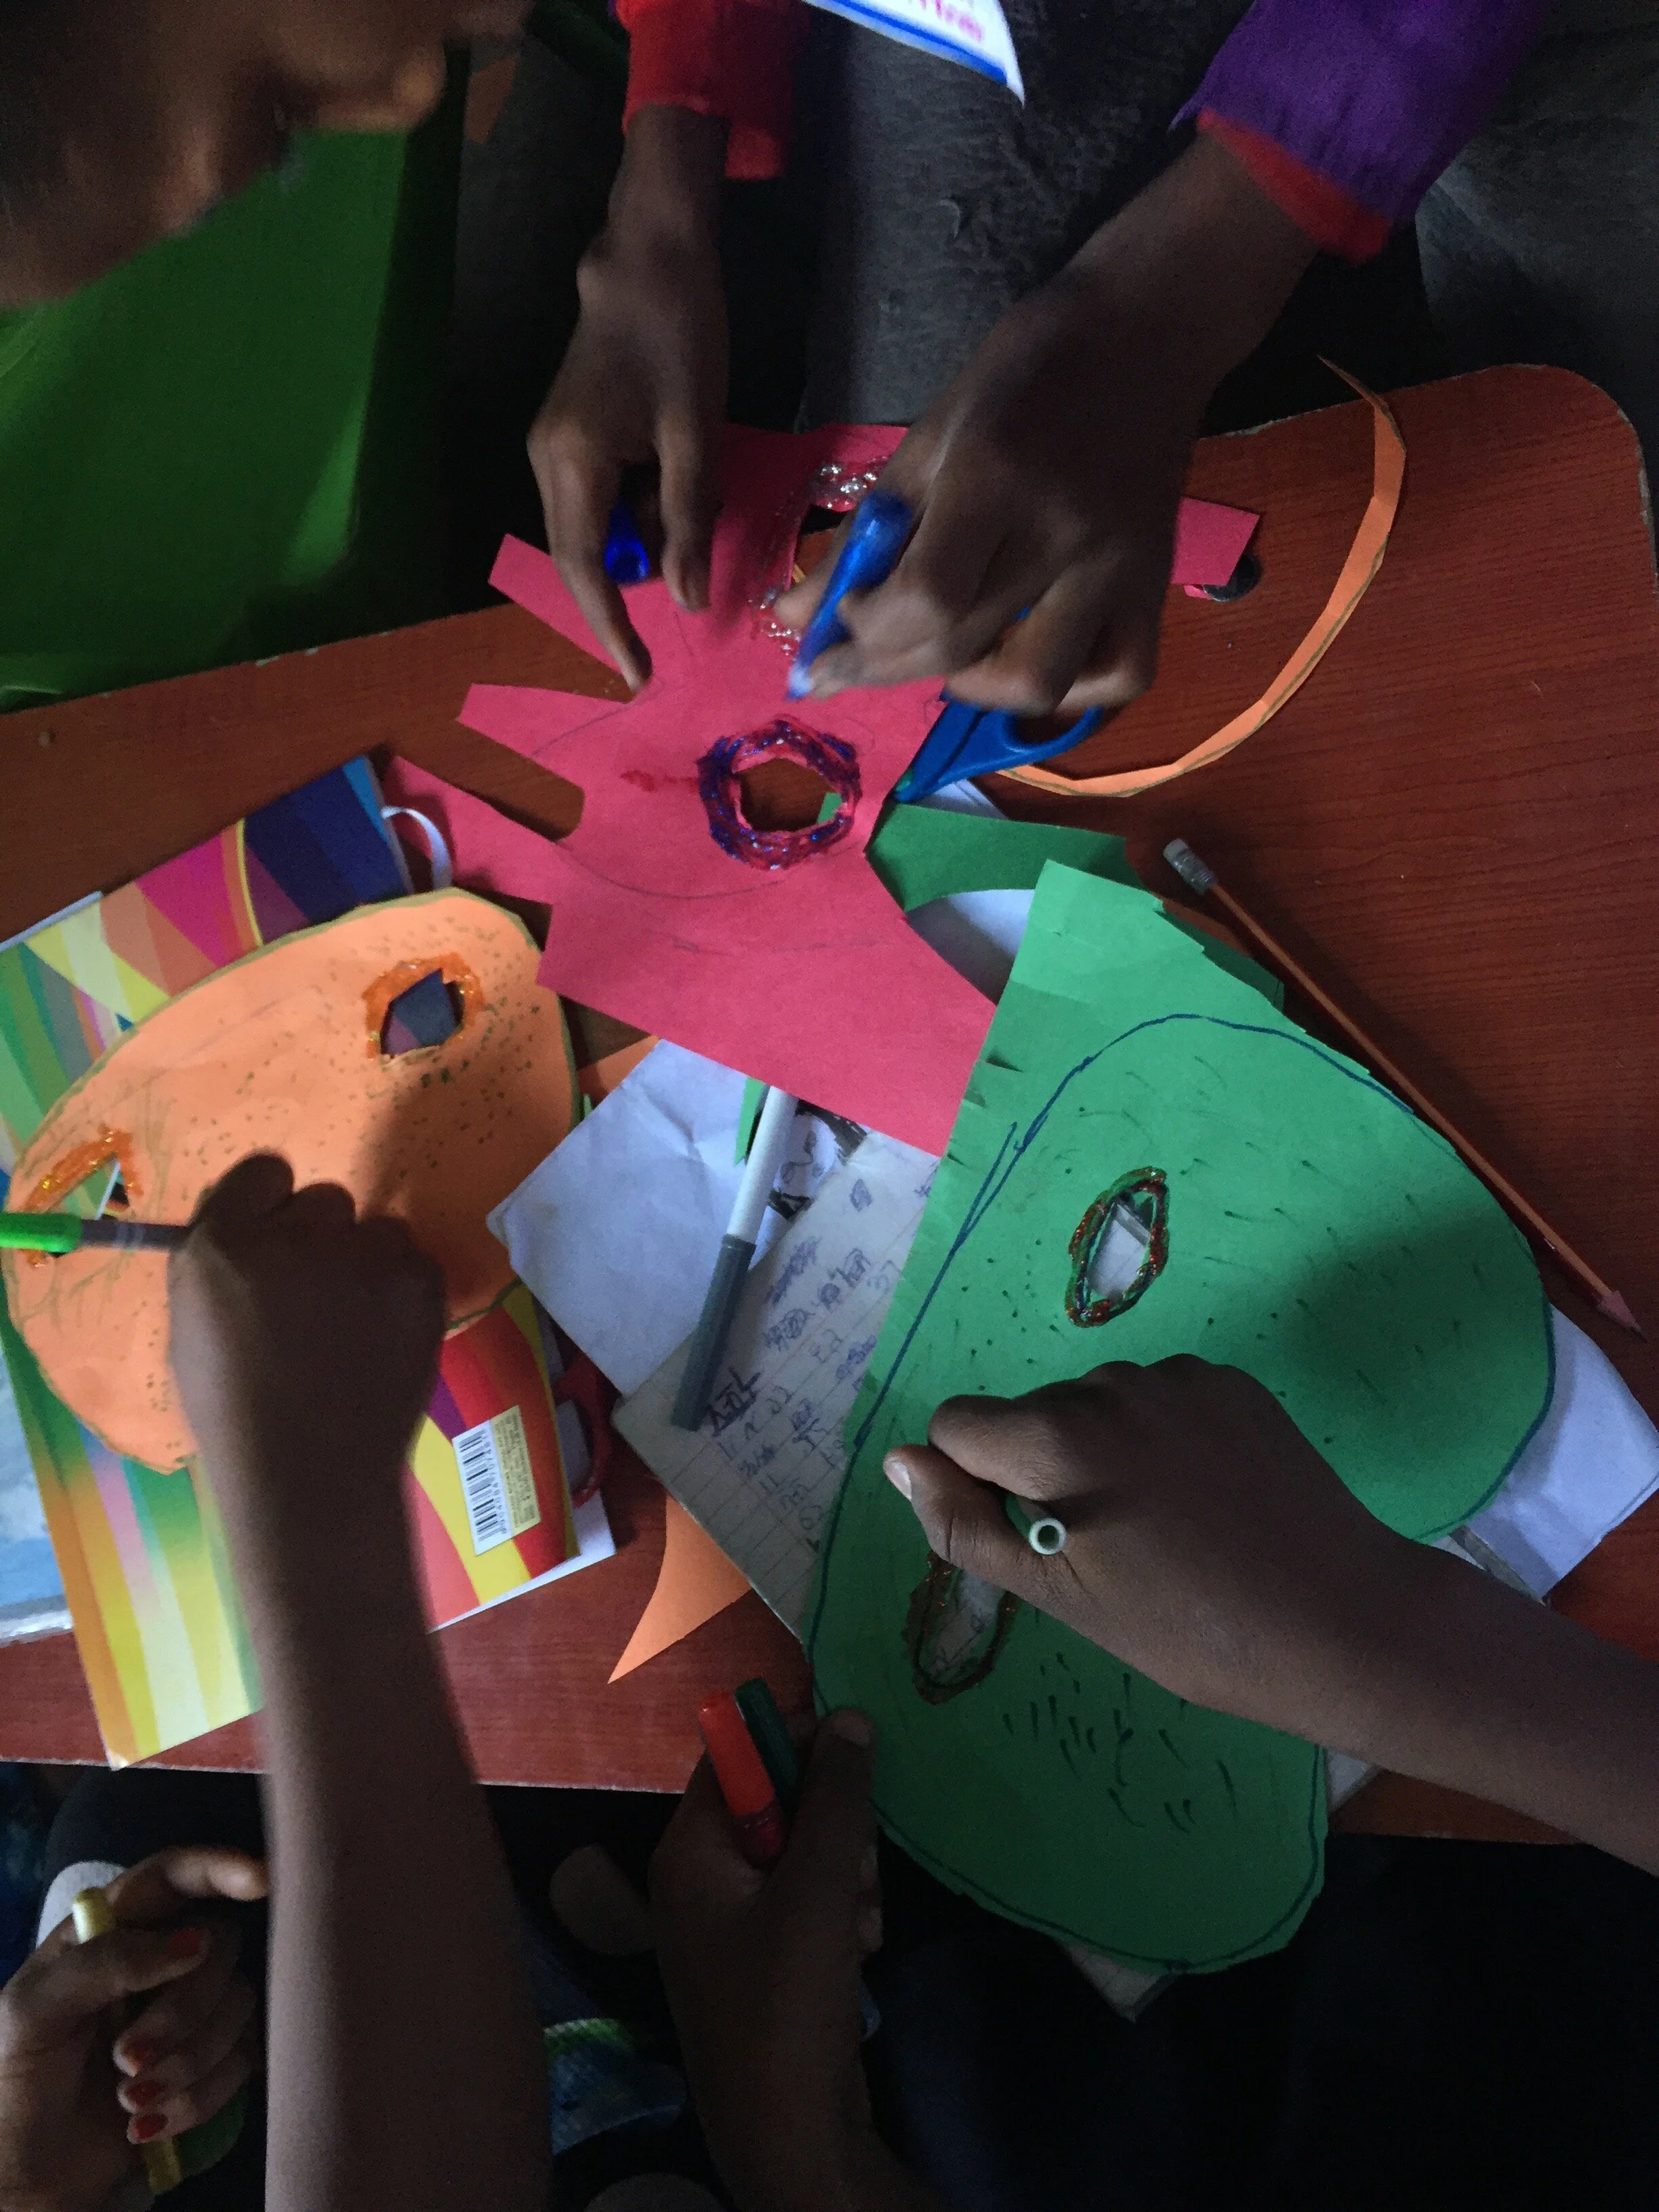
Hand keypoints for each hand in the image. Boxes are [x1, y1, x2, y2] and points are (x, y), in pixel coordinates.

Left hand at [0, 1847, 266, 2211]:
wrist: (23, 2174)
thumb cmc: (16, 2078)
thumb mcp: (31, 2011)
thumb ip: (104, 1961)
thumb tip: (192, 1943)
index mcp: (112, 1929)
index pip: (173, 1874)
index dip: (220, 1866)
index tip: (259, 1881)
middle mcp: (161, 1959)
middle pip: (219, 1947)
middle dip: (182, 2010)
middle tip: (126, 2059)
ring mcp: (192, 2012)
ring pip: (238, 2006)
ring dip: (184, 2063)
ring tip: (128, 2100)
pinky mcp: (213, 2065)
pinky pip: (241, 2064)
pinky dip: (196, 2099)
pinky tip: (146, 2126)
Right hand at [167, 1155, 444, 1535]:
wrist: (309, 1474)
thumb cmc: (236, 1412)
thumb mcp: (194, 1326)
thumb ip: (222, 1261)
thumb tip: (254, 1224)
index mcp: (223, 1243)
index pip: (262, 1171)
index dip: (273, 1205)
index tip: (278, 1239)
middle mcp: (294, 1234)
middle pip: (325, 1198)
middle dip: (322, 1237)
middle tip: (317, 1297)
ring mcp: (363, 1254)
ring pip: (378, 1230)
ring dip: (370, 1262)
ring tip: (356, 1326)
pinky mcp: (418, 1279)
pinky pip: (415, 1262)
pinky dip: (405, 1292)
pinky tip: (385, 1339)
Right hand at [529, 107, 729, 688]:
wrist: (651, 255)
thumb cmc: (678, 335)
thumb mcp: (696, 435)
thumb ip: (688, 520)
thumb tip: (685, 601)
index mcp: (570, 462)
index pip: (583, 569)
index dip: (609, 626)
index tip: (636, 675)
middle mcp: (546, 460)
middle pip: (585, 554)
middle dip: (633, 580)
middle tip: (688, 571)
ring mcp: (553, 446)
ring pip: (597, 527)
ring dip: (643, 539)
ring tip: (690, 504)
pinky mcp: (571, 434)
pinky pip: (603, 499)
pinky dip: (639, 511)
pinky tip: (675, 487)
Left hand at [652, 1712, 916, 2211]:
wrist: (787, 2136)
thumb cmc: (787, 2002)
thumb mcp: (820, 1889)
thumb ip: (837, 1799)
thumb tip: (849, 1716)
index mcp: (688, 1852)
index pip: (734, 1756)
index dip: (792, 1739)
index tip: (854, 1744)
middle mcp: (698, 1881)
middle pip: (774, 1804)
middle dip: (832, 1824)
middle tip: (861, 1862)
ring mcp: (728, 1927)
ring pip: (800, 1854)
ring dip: (845, 1872)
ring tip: (863, 1916)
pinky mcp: (761, 1963)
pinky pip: (804, 1903)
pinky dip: (839, 1911)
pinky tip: (861, 1945)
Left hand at [776, 135, 1312, 715]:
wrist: (1145, 333)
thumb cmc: (1025, 372)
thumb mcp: (930, 434)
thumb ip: (866, 531)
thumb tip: (794, 616)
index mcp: (994, 475)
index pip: (923, 596)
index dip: (866, 629)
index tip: (842, 620)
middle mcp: (1061, 532)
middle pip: (960, 646)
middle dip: (885, 667)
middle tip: (851, 662)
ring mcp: (1118, 566)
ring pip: (1039, 683)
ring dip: (974, 689)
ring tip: (947, 656)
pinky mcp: (1155, 583)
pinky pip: (1122, 675)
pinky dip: (1071, 692)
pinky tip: (1025, 659)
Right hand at [884, 1356, 1427, 1749]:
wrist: (1341, 1619)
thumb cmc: (1188, 1632)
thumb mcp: (1061, 1598)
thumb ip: (964, 1524)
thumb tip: (900, 1459)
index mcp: (1054, 1439)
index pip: (957, 1424)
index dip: (979, 1483)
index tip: (1038, 1539)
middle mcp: (1107, 1384)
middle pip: (1029, 1415)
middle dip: (1045, 1469)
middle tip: (1114, 1551)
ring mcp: (1176, 1376)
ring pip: (1095, 1405)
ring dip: (1106, 1452)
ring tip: (1168, 1528)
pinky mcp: (1230, 1381)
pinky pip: (1158, 1398)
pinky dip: (1163, 1438)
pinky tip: (1208, 1498)